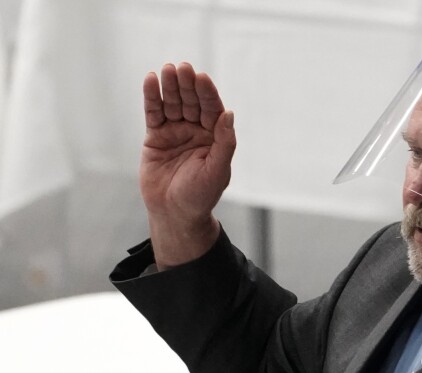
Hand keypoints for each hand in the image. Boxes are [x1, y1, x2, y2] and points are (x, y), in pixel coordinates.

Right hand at [140, 62, 235, 267]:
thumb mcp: (217, 171)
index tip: (201, 78)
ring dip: (170, 87)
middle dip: (187, 86)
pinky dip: (152, 97)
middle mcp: (197, 131)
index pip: (212, 110)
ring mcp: (176, 132)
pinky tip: (151, 80)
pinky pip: (154, 113)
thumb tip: (229, 113)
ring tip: (167, 70)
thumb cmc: (200, 196)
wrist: (174, 214)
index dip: (207, 94)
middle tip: (182, 68)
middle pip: (192, 102)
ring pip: (173, 104)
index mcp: (215, 137)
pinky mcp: (156, 136)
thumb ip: (224, 143)